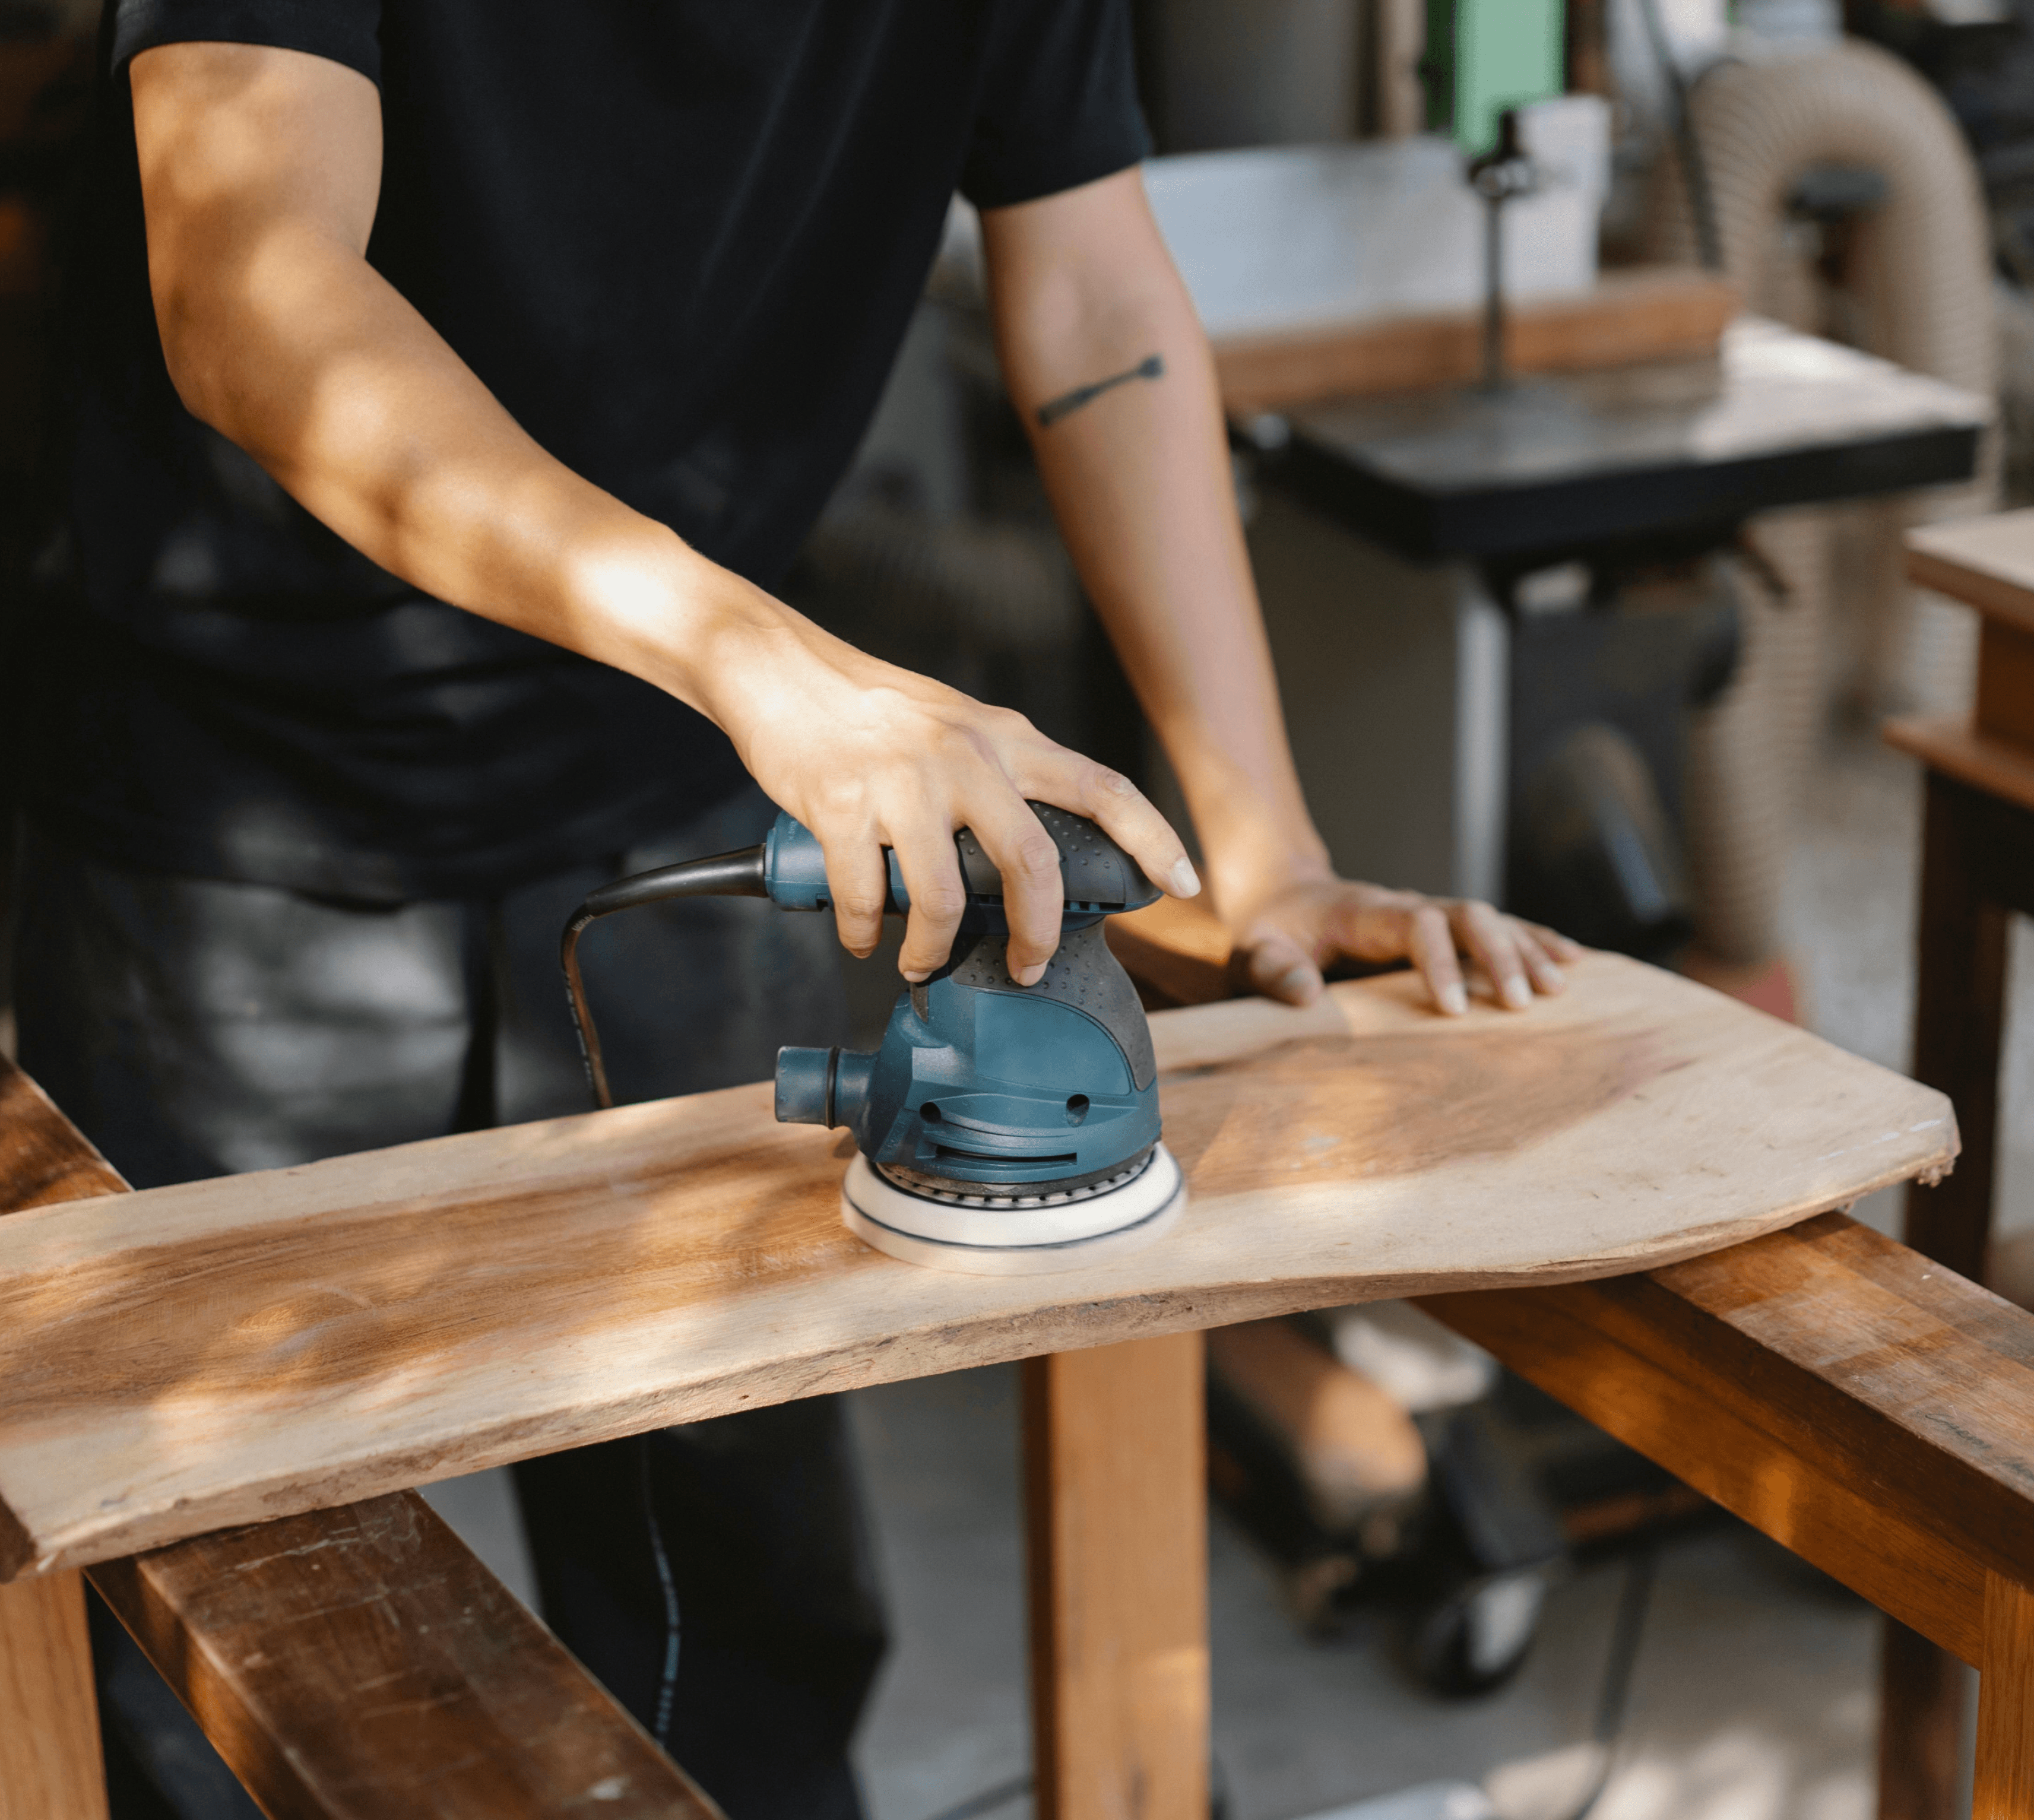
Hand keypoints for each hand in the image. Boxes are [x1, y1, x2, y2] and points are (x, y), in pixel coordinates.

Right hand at [702, 594, 1198, 984]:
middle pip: (1032, 863)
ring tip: (920, 963)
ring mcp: (904, 782)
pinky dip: (864, 933)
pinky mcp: (842, 806)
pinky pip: (865, 898)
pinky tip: (862, 936)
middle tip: (1028, 968)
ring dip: (931, 950)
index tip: (1185, 884)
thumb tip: (1029, 856)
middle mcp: (965, 757)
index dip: (1153, 838)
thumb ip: (1001, 775)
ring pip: (942, 898)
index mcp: (1005, 739)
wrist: (777, 668)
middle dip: (1037, 936)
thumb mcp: (957, 725)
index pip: (1103, 787)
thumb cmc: (871, 709)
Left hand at [1226, 870, 1582, 1014]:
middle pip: (1468, 915)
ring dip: (1525, 951)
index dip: (1439, 960)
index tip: (1451, 1008)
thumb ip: (1272, 970)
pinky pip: (1498, 928)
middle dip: (1499, 955)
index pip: (1417, 925)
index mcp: (1367, 912)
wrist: (1285, 899)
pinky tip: (1572, 962)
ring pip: (1491, 920)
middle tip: (1523, 1003)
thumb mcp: (1254, 951)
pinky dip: (1534, 942)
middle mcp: (1409, 906)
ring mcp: (1431, 914)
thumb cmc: (1272, 932)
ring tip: (1558, 990)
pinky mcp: (1445, 930)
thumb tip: (1305, 996)